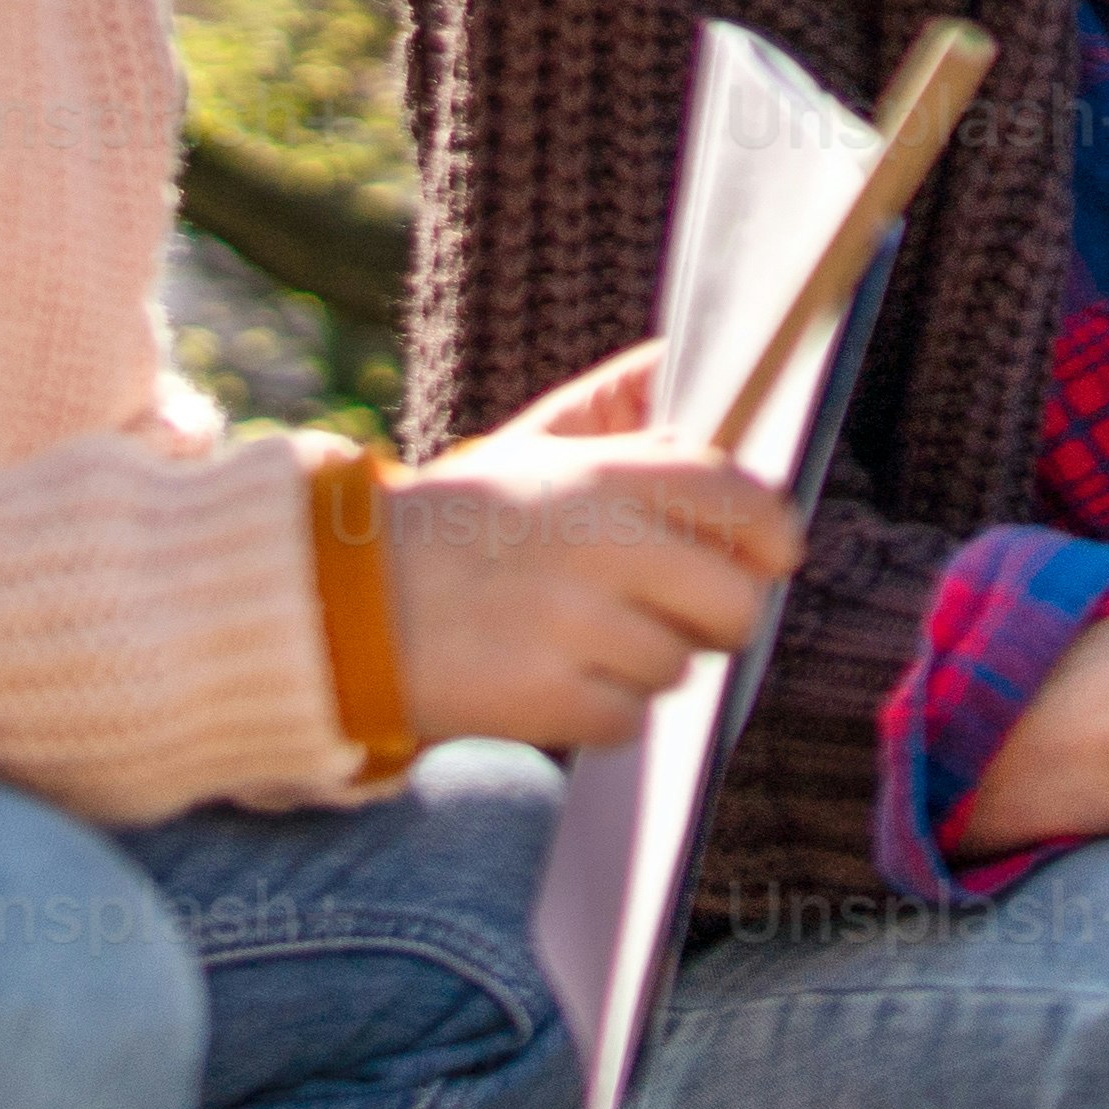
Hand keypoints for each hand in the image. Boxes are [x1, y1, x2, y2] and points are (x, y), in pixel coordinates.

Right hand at [377, 344, 802, 749]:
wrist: (337, 598)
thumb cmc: (453, 527)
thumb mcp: (533, 450)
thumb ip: (624, 429)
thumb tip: (692, 387)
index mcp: (604, 475)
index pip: (744, 499)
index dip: (771, 537)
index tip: (765, 556)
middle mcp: (599, 542)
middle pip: (736, 603)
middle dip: (713, 621)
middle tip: (663, 615)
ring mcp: (573, 623)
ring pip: (679, 667)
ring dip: (639, 667)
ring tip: (571, 639)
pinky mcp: (544, 695)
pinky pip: (628, 721)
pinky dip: (597, 713)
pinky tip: (546, 679)